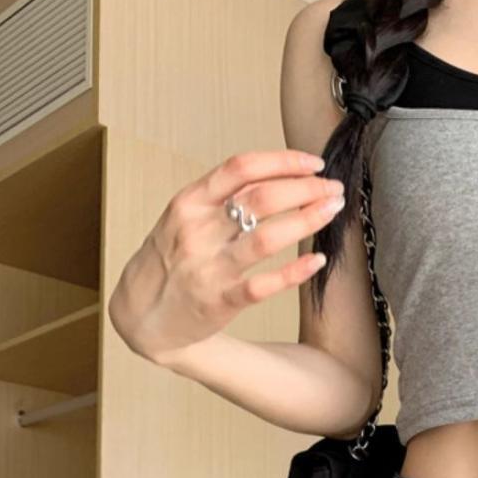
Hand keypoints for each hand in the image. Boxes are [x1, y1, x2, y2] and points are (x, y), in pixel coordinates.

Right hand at [107, 150, 346, 363]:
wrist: (143, 315)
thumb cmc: (172, 259)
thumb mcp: (184, 218)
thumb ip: (222, 197)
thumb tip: (277, 173)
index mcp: (190, 202)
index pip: (242, 168)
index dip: (283, 161)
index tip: (314, 163)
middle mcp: (198, 231)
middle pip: (261, 198)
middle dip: (306, 189)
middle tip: (334, 189)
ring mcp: (209, 268)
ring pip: (267, 238)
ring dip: (307, 221)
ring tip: (333, 212)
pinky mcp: (220, 302)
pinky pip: (265, 284)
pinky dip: (295, 271)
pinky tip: (317, 261)